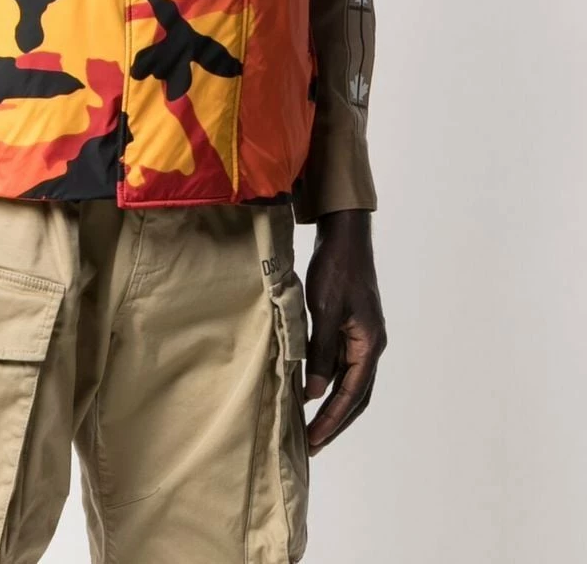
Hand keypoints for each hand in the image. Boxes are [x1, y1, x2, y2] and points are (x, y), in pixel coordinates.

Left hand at [303, 209, 386, 454]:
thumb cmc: (336, 270)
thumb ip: (320, 353)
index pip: (351, 394)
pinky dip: (329, 382)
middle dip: (335, 422)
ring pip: (350, 382)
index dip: (332, 420)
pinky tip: (310, 388)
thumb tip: (313, 394)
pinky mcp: (351, 327)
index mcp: (369, 345)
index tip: (313, 440)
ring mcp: (362, 336)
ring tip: (310, 426)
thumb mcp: (324, 311)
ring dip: (332, 405)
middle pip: (356, 396)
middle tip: (312, 445)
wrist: (344, 236)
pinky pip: (342, 364)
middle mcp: (370, 346)